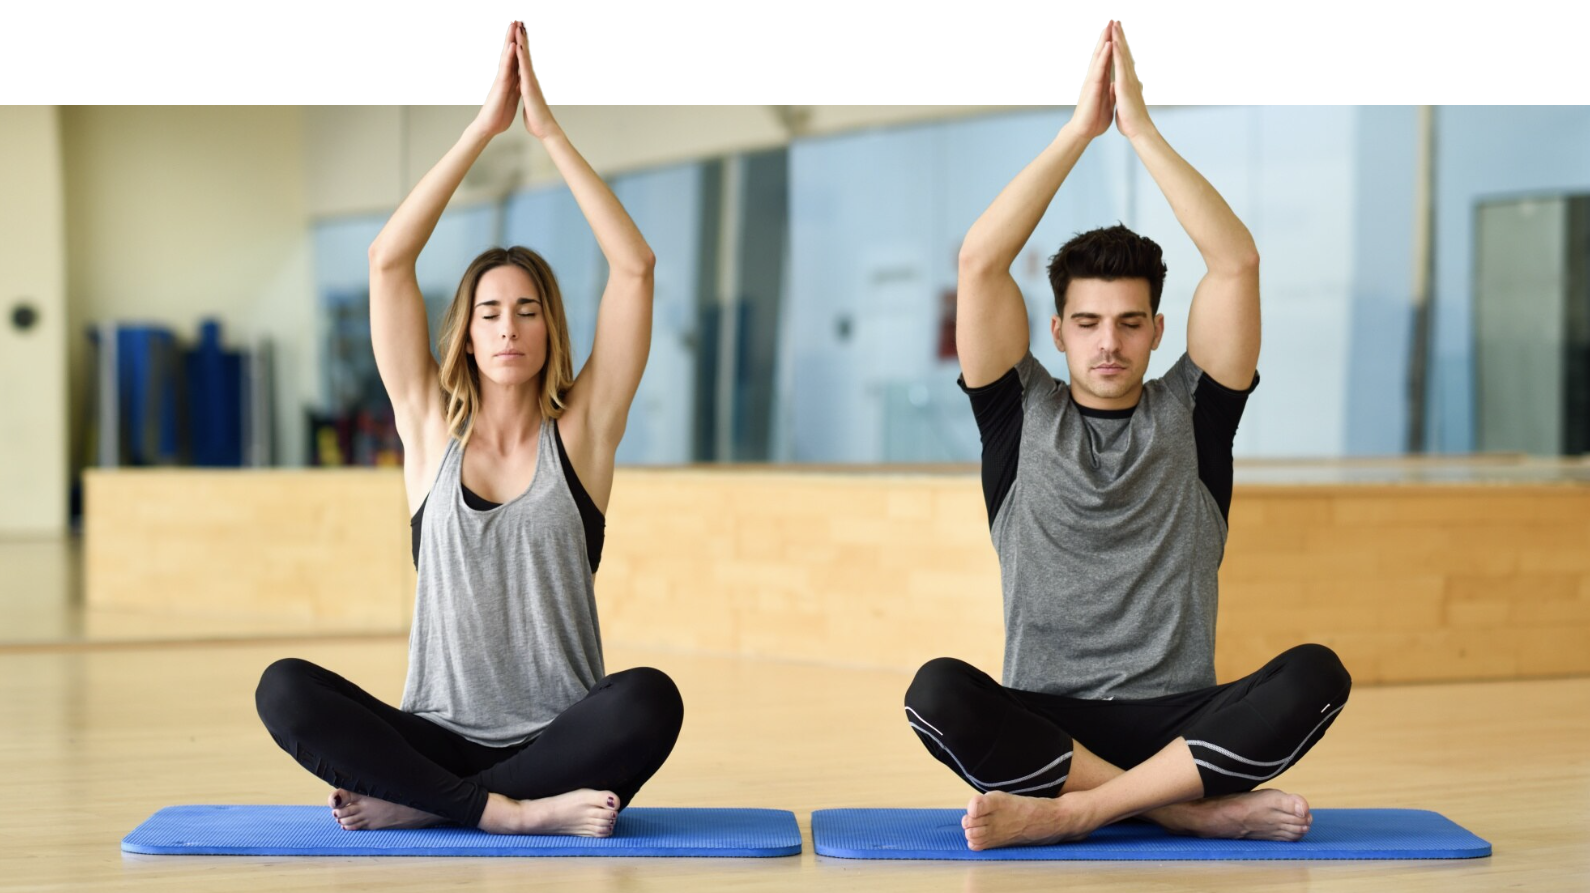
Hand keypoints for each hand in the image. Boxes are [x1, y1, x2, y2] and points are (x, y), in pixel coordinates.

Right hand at [470, 21, 521, 137]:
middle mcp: (504, 76)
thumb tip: (519, 81)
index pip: (515, 59)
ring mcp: (501, 79)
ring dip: (509, 40)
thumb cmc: (499, 114)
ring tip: (513, 26)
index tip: (522, 32)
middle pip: (509, 53)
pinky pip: (505, 68)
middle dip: (512, 36)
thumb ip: (515, 87)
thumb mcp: (511, 98)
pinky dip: (509, 56)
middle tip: (516, 21)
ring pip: (506, 56)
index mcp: (509, 79)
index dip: (518, 46)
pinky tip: (512, 46)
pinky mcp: (500, 86)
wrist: (489, 127)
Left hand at [514, 23, 562, 140]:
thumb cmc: (537, 120)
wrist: (545, 130)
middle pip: (525, 55)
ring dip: (521, 42)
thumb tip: (529, 94)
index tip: (518, 35)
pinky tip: (517, 45)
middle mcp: (530, 79)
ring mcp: (530, 82)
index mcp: (528, 83)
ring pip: (525, 58)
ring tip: (519, 28)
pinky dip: (520, 56)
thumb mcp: (530, 104)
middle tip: (520, 24)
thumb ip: (529, 96)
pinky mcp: (529, 87)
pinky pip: (523, 68)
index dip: (520, 48)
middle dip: (522, 39)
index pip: (523, 62)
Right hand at [1064, 21, 1114, 139]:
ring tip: (1109, 26)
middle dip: (1106, 36)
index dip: (1110, 45)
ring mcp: (1092, 81)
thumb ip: (1109, 91)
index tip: (1115, 32)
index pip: (1106, 59)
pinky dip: (1104, 56)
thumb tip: (1113, 85)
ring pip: (1098, 56)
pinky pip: (1099, 68)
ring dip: (1104, 40)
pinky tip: (1108, 45)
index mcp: (1099, 81)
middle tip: (1111, 21)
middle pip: (1100, 53)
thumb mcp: (1106, 102)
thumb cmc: (1093, 119)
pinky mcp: (1092, 87)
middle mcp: (1094, 77)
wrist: (1084, 132)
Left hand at [1110, 21, 1154, 139]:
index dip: (1120, 46)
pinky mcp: (1125, 85)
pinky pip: (1120, 66)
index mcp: (1127, 81)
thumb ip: (1125, 92)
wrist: (1139, 130)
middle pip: (1124, 52)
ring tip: (1115, 25)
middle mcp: (1129, 77)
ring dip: (1119, 39)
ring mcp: (1128, 80)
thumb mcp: (1125, 102)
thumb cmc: (1132, 119)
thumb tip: (1125, 87)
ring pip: (1122, 55)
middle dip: (1120, 36)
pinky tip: (1115, 43)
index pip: (1122, 60)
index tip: (1116, 34)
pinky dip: (1118, 53)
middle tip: (1116, 22)